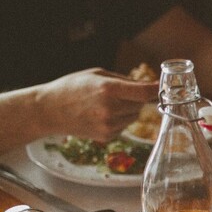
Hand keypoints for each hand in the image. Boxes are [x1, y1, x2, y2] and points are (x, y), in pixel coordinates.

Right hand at [37, 68, 157, 141]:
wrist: (49, 110)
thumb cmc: (72, 87)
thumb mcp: (97, 75)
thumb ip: (125, 81)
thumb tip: (150, 86)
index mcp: (108, 89)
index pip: (144, 93)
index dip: (156, 91)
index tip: (163, 88)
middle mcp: (110, 109)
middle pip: (141, 104)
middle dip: (136, 98)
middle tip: (119, 94)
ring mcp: (109, 125)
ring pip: (135, 116)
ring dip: (128, 110)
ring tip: (107, 104)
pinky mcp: (107, 136)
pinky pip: (125, 126)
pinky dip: (120, 120)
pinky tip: (101, 115)